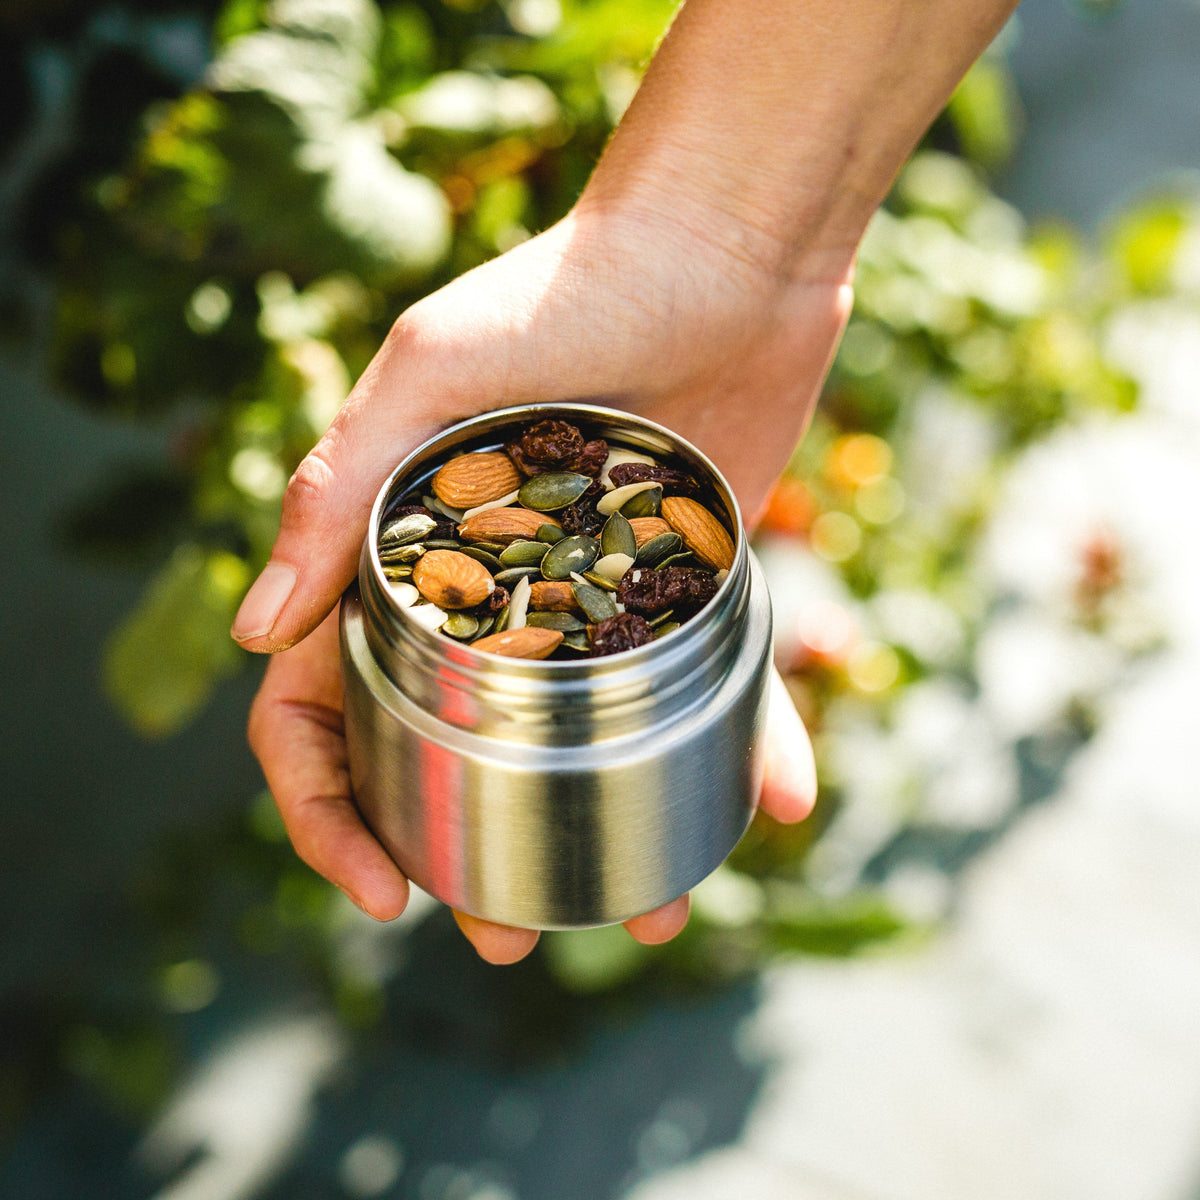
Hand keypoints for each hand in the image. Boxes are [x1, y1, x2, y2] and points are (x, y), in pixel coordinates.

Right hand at [237, 206, 849, 961]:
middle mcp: (487, 587)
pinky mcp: (684, 586)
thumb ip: (338, 488)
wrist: (726, 244)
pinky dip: (749, 743)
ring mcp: (589, 596)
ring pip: (584, 745)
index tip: (382, 890)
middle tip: (509, 944)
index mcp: (399, 551)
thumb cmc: (568, 284)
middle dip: (467, 854)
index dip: (329, 807)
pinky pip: (708, 686)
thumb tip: (252, 632)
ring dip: (612, 832)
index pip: (321, 703)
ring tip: (652, 915)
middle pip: (453, 751)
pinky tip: (782, 803)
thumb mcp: (431, 369)